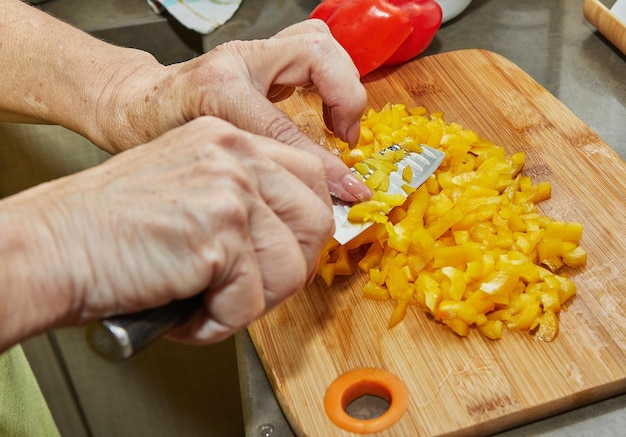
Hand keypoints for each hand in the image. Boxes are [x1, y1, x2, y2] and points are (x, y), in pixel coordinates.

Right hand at [2, 117, 333, 345]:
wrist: (51, 245)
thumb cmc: (108, 226)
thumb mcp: (187, 186)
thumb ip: (242, 198)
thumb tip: (291, 237)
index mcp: (229, 139)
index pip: (310, 176)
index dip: (308, 225)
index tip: (297, 253)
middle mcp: (235, 155)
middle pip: (314, 221)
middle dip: (289, 269)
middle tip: (250, 288)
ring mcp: (229, 191)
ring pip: (290, 269)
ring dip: (251, 302)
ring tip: (208, 301)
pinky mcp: (218, 235)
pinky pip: (250, 303)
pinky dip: (219, 324)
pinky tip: (186, 311)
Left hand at [98, 20, 370, 201]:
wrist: (137, 105)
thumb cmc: (156, 136)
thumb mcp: (200, 164)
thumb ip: (254, 177)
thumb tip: (307, 200)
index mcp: (217, 90)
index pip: (286, 126)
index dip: (324, 164)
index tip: (347, 188)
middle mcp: (238, 61)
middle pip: (314, 52)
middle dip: (345, 96)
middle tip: (345, 136)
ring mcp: (250, 53)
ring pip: (317, 41)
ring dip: (343, 80)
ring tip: (341, 122)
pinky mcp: (260, 55)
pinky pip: (310, 49)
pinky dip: (331, 76)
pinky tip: (326, 107)